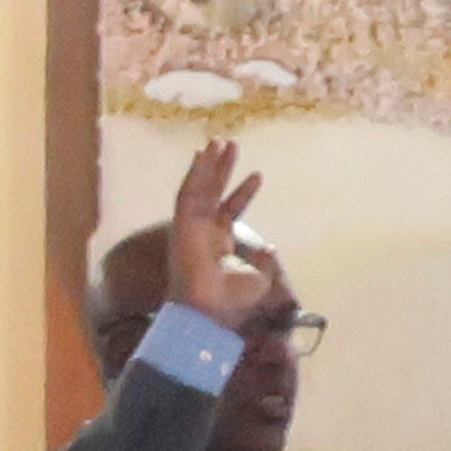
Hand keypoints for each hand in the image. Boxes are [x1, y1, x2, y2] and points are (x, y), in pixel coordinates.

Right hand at [162, 139, 277, 333]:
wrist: (207, 310)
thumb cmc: (230, 301)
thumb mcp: (260, 279)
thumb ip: (265, 262)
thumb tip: (269, 248)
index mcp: (217, 245)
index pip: (229, 213)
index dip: (243, 194)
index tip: (258, 175)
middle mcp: (202, 233)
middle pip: (212, 194)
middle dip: (222, 171)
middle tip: (230, 146)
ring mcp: (190, 228)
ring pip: (198, 189)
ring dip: (208, 165)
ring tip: (218, 141)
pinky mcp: (182, 224)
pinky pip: (188, 193)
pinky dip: (196, 172)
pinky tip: (203, 153)